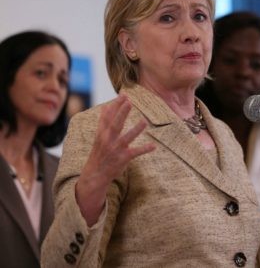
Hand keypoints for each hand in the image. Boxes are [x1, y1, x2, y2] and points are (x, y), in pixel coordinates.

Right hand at [76, 94, 154, 225]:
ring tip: (144, 121)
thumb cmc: (99, 152)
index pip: (108, 116)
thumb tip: (105, 106)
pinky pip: (135, 153)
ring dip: (135, 130)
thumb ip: (103, 121)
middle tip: (129, 101)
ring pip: (126, 138)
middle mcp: (107, 140)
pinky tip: (153, 146)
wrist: (94, 175)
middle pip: (115, 124)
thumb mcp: (99, 136)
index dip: (115, 105)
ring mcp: (115, 150)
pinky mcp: (123, 159)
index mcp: (102, 133)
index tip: (123, 94)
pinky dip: (144, 149)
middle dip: (122, 113)